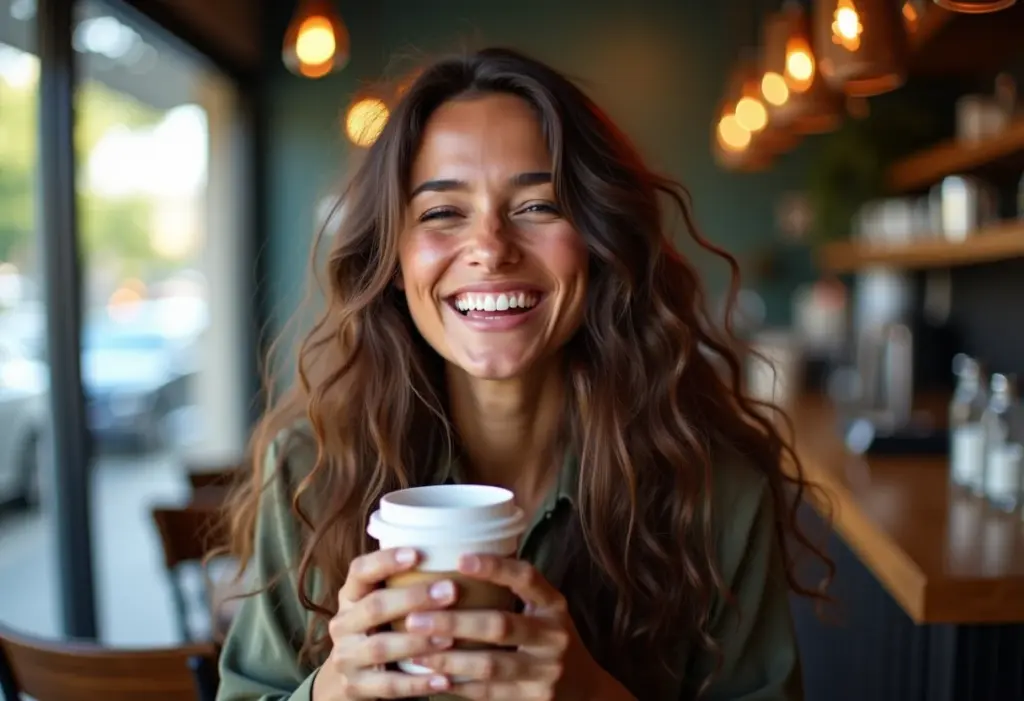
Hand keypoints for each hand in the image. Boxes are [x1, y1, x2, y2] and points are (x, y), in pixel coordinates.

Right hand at [313, 547, 457, 699]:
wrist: (354, 676)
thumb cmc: (382, 627)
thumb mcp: (383, 602)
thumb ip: (404, 582)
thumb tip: (454, 548)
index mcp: (350, 595)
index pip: (360, 571)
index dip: (386, 560)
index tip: (417, 552)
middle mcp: (342, 623)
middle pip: (374, 606)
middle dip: (413, 598)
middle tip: (450, 591)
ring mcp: (346, 657)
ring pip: (381, 647)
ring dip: (417, 642)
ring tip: (450, 637)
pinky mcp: (354, 686)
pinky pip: (388, 686)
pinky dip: (417, 683)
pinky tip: (445, 679)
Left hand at [402, 555, 629, 700]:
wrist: (585, 690)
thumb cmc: (550, 639)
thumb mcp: (545, 610)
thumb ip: (514, 591)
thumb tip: (458, 559)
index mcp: (555, 605)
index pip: (527, 578)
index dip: (495, 567)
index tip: (460, 559)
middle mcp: (554, 636)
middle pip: (500, 625)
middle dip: (453, 622)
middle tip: (415, 618)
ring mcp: (546, 672)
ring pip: (490, 665)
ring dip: (448, 659)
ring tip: (415, 651)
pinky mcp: (534, 700)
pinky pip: (488, 694)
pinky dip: (458, 685)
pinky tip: (433, 678)